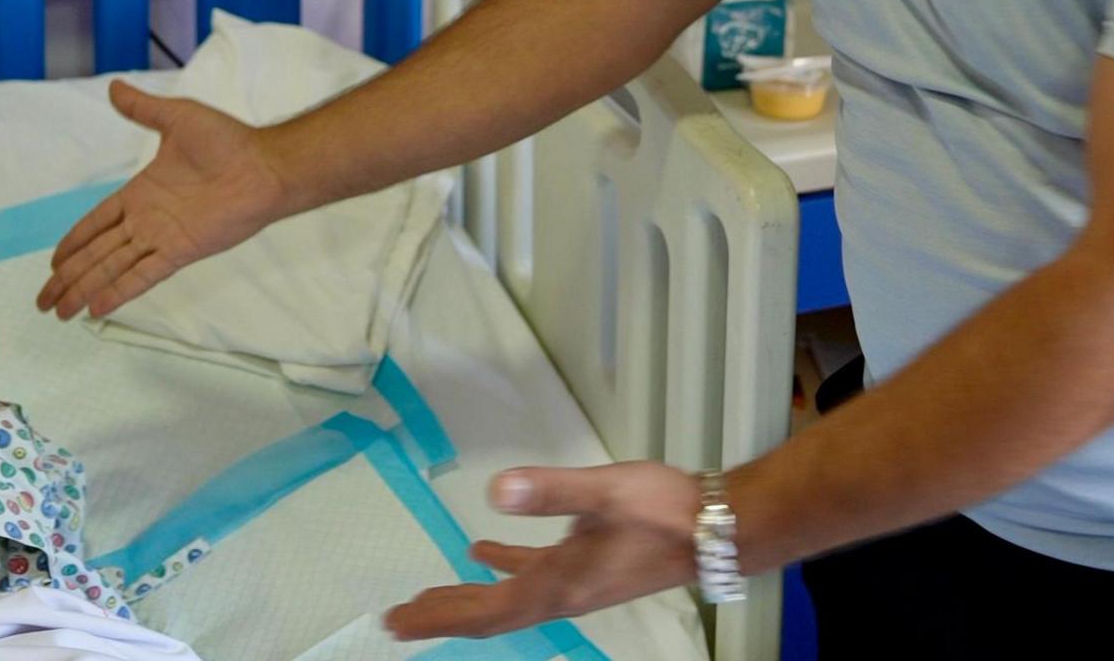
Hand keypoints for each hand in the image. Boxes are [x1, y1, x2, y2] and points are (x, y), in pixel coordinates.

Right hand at [35, 79, 295, 319]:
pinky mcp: (180, 251)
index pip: (96, 223)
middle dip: (68, 276)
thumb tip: (113, 87)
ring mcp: (162, 238)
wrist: (263, 165)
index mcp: (141, 192)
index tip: (53, 261)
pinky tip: (95, 308)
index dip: (74, 242)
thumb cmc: (227, 141)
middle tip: (42, 301)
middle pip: (97, 253)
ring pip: (112, 268)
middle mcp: (147, 221)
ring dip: (84, 289)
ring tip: (58, 311)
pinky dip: (118, 291)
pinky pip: (142, 275)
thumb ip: (142, 110)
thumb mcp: (177, 118)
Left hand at [385, 463, 702, 640]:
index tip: (398, 622)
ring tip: (427, 599)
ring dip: (466, 598)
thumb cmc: (664, 510)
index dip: (440, 616)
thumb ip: (550, 492)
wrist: (717, 528)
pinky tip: (482, 551)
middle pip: (489, 615)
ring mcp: (576, 582)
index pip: (486, 610)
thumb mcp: (605, 493)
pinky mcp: (588, 564)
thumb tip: (495, 491)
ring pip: (507, 598)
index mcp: (559, 585)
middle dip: (442, 616)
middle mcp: (562, 593)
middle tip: (396, 620)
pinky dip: (503, 566)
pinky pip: (532, 574)